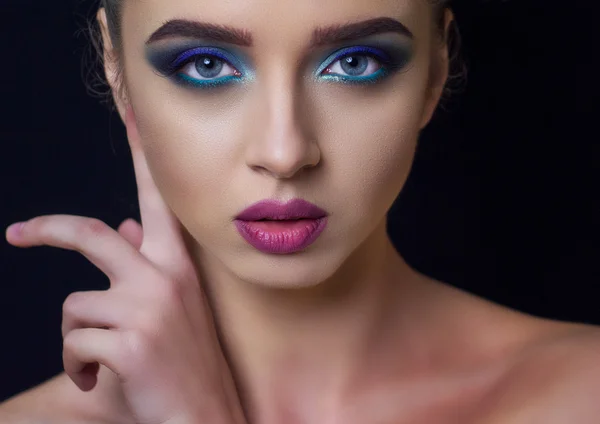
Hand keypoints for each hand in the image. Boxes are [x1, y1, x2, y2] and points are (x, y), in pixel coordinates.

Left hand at [5, 106, 245, 423]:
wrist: (207, 417)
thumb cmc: (188, 364)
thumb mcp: (176, 310)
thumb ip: (150, 268)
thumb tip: (127, 231)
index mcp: (178, 266)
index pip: (156, 199)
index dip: (141, 155)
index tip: (132, 112)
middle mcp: (163, 277)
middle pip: (89, 233)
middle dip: (47, 229)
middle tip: (18, 233)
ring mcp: (145, 307)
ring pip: (74, 305)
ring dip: (78, 338)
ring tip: (101, 360)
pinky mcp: (126, 342)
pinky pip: (74, 344)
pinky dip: (79, 366)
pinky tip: (103, 379)